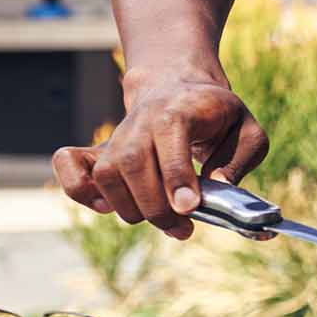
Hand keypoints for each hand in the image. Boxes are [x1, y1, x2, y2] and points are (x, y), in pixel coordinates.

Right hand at [53, 71, 266, 238]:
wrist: (178, 89)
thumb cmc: (217, 116)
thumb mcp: (247, 130)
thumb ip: (241, 158)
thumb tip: (218, 187)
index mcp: (180, 109)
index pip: (170, 138)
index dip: (176, 176)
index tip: (189, 208)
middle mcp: (142, 120)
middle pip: (133, 163)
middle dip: (157, 205)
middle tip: (183, 228)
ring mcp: (117, 135)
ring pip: (106, 173)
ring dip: (129, 208)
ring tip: (161, 221)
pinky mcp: (99, 149)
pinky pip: (68, 163)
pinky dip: (78, 188)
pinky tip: (105, 207)